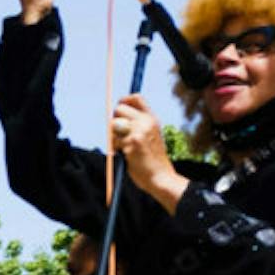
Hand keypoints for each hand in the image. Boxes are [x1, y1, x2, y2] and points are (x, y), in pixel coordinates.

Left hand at [110, 95, 186, 210]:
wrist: (161, 177)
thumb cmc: (152, 159)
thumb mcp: (151, 135)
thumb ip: (138, 124)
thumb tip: (117, 115)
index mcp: (152, 118)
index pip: (136, 97)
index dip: (124, 100)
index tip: (119, 110)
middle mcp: (146, 121)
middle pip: (119, 109)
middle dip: (114, 120)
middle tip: (119, 134)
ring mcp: (138, 131)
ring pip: (113, 125)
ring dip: (114, 137)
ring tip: (125, 148)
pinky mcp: (131, 143)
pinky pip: (114, 141)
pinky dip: (116, 149)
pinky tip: (127, 156)